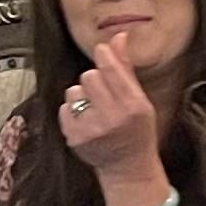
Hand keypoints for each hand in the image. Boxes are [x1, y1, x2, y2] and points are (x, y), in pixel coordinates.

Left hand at [55, 41, 161, 188]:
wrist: (128, 168)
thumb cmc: (137, 132)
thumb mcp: (141, 101)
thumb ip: (126, 68)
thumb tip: (118, 37)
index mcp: (132, 105)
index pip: (109, 67)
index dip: (104, 55)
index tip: (103, 53)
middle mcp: (112, 117)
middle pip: (89, 76)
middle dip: (95, 81)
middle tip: (104, 95)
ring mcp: (92, 128)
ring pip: (74, 92)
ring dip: (82, 97)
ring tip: (95, 110)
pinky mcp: (75, 137)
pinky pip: (64, 109)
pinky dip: (73, 112)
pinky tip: (87, 121)